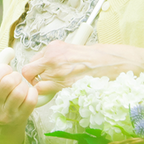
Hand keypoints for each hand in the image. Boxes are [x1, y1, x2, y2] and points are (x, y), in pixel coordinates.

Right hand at [0, 56, 38, 143]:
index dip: (1, 69)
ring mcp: (5, 116)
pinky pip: (30, 99)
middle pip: (7, 83)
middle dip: (14, 75)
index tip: (4, 70)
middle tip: (14, 77)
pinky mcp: (19, 119)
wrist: (5, 124)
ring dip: (23, 84)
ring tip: (20, 84)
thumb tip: (9, 51)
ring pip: (19, 91)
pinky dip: (32, 92)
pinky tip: (28, 92)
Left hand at [21, 41, 143, 96]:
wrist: (116, 63)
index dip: (35, 69)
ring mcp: (57, 72)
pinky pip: (45, 93)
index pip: (33, 60)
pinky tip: (55, 95)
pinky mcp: (64, 85)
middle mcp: (52, 57)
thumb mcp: (75, 49)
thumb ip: (58, 57)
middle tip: (40, 84)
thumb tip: (48, 66)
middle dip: (31, 79)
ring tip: (50, 90)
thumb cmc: (100, 56)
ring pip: (35, 84)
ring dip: (40, 88)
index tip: (40, 74)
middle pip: (27, 71)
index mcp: (55, 47)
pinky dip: (47, 96)